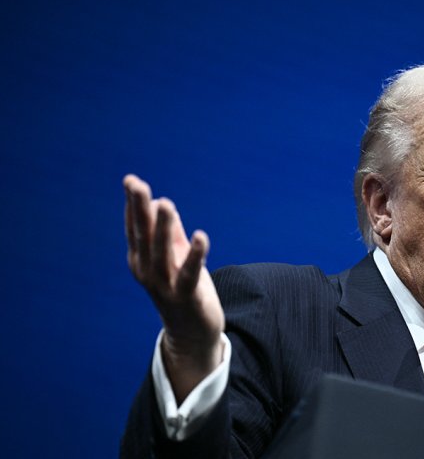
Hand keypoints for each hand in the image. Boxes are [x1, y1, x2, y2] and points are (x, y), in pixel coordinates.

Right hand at [123, 174, 224, 401]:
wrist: (191, 334)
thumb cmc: (183, 290)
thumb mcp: (174, 258)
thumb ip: (171, 233)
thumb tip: (163, 204)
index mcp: (142, 261)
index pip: (135, 229)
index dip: (133, 205)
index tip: (131, 181)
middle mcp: (148, 272)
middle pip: (143, 237)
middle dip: (140, 210)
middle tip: (137, 185)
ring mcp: (165, 286)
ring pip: (162, 253)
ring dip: (164, 227)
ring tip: (165, 203)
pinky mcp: (187, 296)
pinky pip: (190, 273)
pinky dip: (195, 255)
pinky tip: (200, 236)